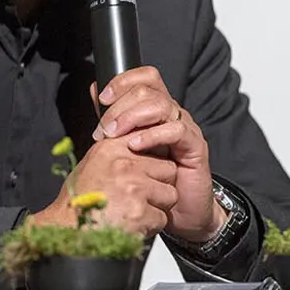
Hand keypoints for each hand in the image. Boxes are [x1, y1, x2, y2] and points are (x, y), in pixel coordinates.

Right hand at [28, 135, 178, 236]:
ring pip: (170, 194)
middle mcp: (124, 165)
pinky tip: (132, 226)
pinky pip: (162, 218)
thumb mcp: (92, 164)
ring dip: (158, 207)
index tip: (149, 171)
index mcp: (112, 149)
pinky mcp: (140, 213)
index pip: (152, 143)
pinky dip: (151, 227)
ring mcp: (134, 188)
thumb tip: (140, 144)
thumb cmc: (76, 202)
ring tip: (135, 212)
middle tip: (141, 197)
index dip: (153, 161)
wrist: (65, 232)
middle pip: (168, 169)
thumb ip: (118, 153)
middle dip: (160, 185)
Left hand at [92, 67, 227, 242]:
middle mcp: (172, 114)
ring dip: (131, 117)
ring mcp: (186, 128)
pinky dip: (152, 135)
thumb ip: (113, 119)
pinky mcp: (196, 146)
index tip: (102, 98)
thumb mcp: (127, 147)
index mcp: (157, 109)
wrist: (181, 212)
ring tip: (115, 136)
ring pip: (161, 105)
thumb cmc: (154, 180)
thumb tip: (94, 91)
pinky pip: (175, 130)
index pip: (145, 77)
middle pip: (149, 89)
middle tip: (104, 129)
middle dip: (120, 106)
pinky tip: (136, 145)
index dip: (123, 81)